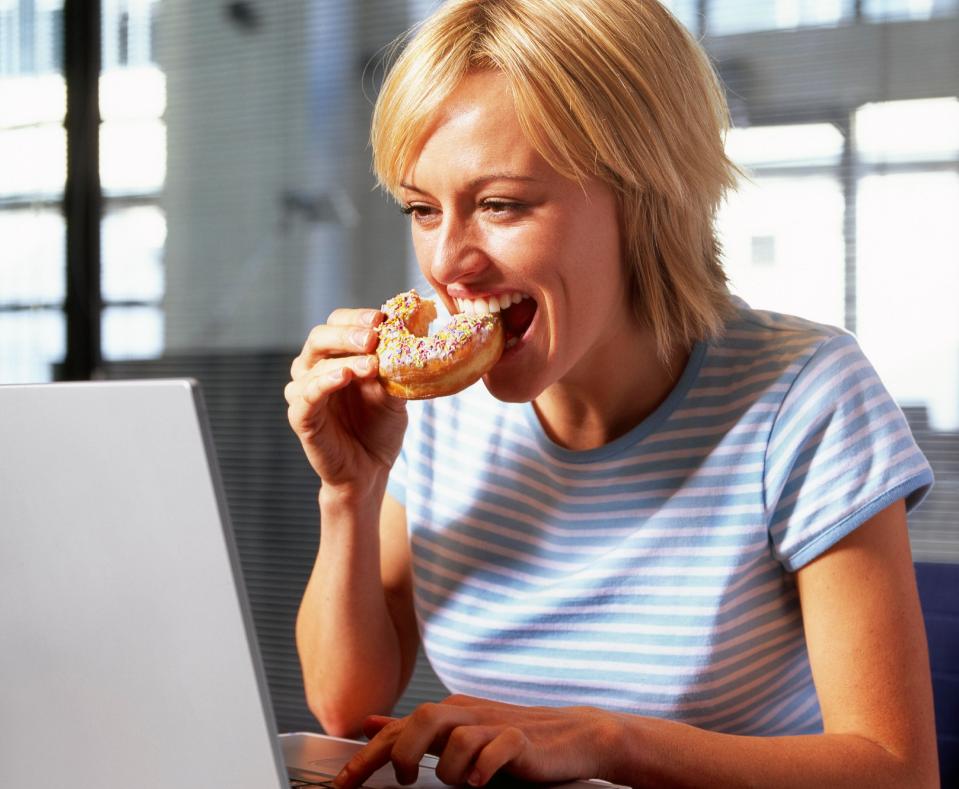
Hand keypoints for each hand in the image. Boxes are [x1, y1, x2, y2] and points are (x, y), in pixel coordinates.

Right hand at [285, 307, 407, 494]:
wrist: (371, 470)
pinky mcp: (301, 418)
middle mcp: (314, 369)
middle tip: (374, 337)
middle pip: (320, 337)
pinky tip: (343, 375)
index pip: (337, 323)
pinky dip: (323, 382)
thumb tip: (409, 336)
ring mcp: (304, 393)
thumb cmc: (380, 428)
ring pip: (311, 364)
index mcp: (335, 356)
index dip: (357, 317)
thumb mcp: (394, 393)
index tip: (382, 319)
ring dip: (343, 359)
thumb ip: (394, 368)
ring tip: (371, 364)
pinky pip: (305, 396)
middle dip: (348, 333)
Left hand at [332, 695, 622, 787]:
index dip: (368, 754)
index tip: (343, 783)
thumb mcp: (456, 731)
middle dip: (401, 753)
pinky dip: (483, 768)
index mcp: (449, 713)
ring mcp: (495, 725)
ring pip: (456, 736)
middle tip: (403, 782)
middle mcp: (468, 714)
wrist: (571, 735)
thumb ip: (413, 730)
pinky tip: (481, 782)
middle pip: (422, 720)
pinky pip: (496, 750)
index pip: (399, 727)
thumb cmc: (510, 738)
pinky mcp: (522, 741)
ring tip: (458, 783)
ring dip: (449, 767)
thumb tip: (370, 724)